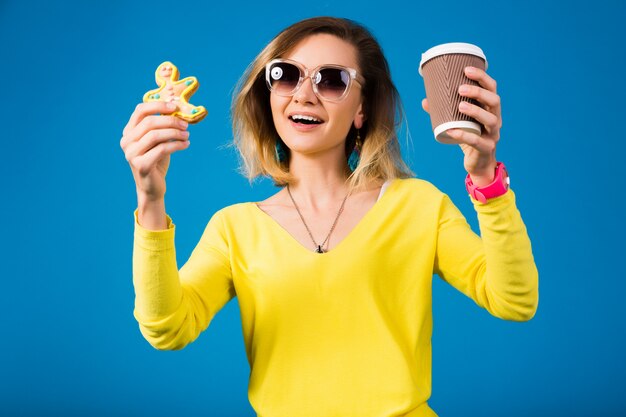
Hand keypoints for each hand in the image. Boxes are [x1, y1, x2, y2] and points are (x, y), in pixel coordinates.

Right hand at [120, 102, 190, 201]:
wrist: (152, 187)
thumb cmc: (156, 160)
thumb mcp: (158, 141)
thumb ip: (162, 127)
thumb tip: (177, 110)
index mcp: (129, 132)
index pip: (140, 110)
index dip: (158, 106)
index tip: (175, 107)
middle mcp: (126, 141)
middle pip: (149, 122)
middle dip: (170, 121)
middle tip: (185, 125)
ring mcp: (131, 154)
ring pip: (155, 135)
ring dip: (175, 133)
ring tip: (187, 135)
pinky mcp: (141, 165)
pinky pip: (161, 149)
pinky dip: (176, 145)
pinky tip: (186, 145)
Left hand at [422, 66, 502, 184]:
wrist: (477, 162)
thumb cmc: (469, 136)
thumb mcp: (458, 121)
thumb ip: (444, 111)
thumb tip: (425, 100)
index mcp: (490, 108)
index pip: (491, 88)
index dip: (482, 77)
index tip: (466, 69)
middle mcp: (496, 118)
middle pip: (494, 101)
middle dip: (478, 92)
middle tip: (460, 88)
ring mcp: (493, 134)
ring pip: (490, 120)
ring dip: (475, 111)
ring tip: (460, 105)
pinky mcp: (487, 148)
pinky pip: (477, 141)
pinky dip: (464, 135)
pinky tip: (452, 131)